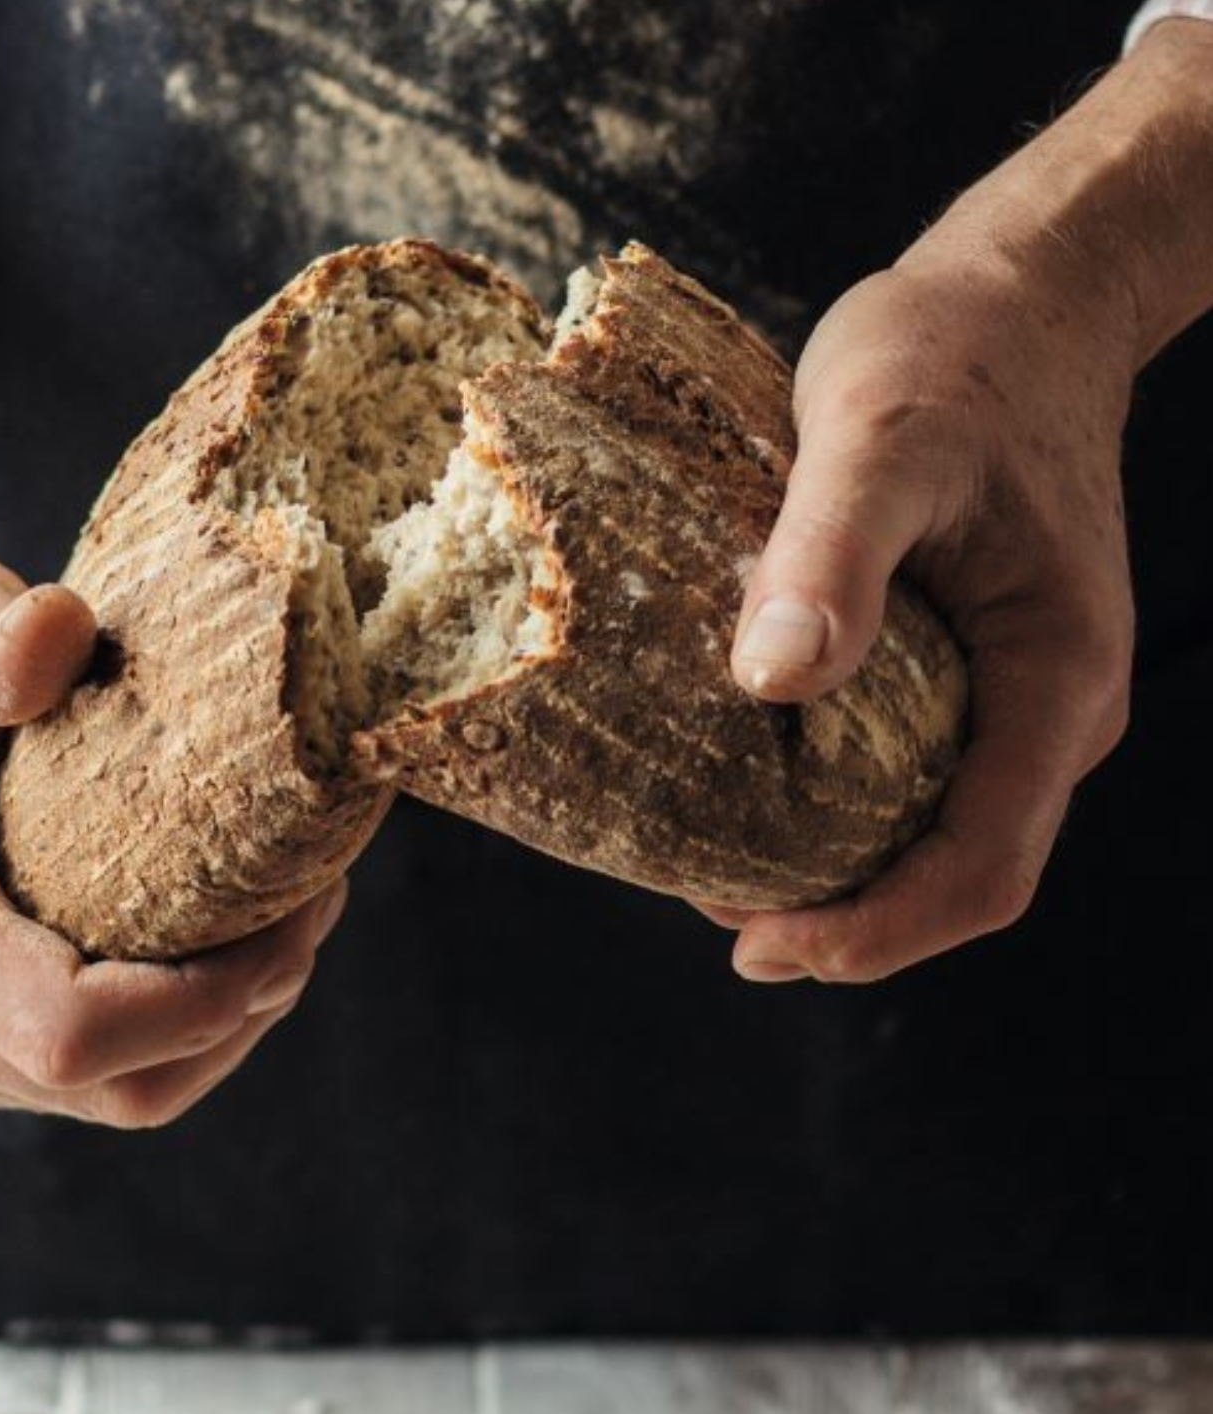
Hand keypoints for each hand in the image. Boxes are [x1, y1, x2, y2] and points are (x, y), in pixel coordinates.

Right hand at [0, 553, 347, 1123]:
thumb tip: (60, 633)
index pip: (71, 1030)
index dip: (206, 1000)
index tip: (295, 913)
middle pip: (116, 1084)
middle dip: (243, 1010)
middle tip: (317, 907)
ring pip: (119, 1095)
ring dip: (227, 1026)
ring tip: (296, 920)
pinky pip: (99, 1078)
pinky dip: (185, 1027)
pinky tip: (233, 941)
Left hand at [700, 19, 1212, 982]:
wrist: (1017, 302)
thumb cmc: (953, 356)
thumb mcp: (879, 437)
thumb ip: (835, 555)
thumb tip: (774, 682)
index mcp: (1053, 679)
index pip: (979, 867)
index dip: (874, 933)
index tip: (760, 945)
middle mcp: (1047, 708)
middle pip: (955, 873)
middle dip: (843, 921)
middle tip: (716, 910)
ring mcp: (1015, 691)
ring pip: (934, 831)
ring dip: (839, 874)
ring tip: (720, 869)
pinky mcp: (973, 663)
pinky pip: (916, 772)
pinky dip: (841, 809)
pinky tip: (756, 792)